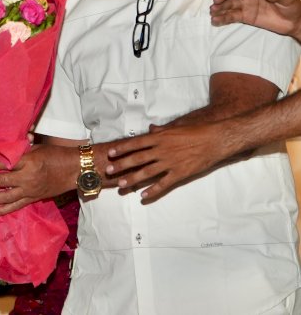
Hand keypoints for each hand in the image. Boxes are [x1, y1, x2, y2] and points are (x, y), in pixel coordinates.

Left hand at [0, 144, 77, 215]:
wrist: (74, 169)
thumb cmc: (57, 155)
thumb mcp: (37, 148)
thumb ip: (21, 151)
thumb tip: (7, 150)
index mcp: (28, 162)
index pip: (4, 164)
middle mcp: (27, 178)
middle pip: (3, 180)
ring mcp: (30, 190)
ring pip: (7, 196)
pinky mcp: (34, 198)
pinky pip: (17, 205)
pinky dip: (5, 210)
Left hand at [105, 122, 226, 202]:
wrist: (215, 140)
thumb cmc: (195, 132)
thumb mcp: (175, 127)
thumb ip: (161, 130)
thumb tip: (150, 129)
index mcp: (159, 138)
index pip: (135, 143)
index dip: (122, 149)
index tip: (110, 153)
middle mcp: (162, 150)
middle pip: (137, 159)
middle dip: (121, 165)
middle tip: (108, 171)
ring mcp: (170, 162)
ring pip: (147, 172)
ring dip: (132, 179)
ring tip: (121, 184)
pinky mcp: (180, 173)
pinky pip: (164, 184)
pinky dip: (153, 191)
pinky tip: (143, 196)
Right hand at [210, 0, 300, 41]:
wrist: (293, 22)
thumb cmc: (292, 7)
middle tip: (216, 0)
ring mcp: (245, 5)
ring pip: (230, 4)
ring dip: (220, 7)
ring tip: (212, 11)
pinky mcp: (244, 16)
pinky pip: (231, 16)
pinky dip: (223, 18)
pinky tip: (215, 20)